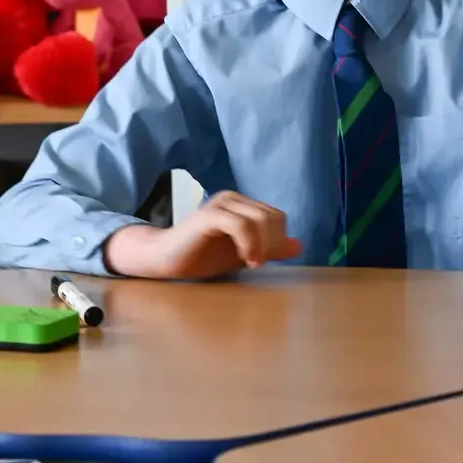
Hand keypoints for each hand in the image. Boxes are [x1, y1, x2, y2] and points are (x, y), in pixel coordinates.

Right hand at [103, 191, 300, 279]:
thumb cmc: (202, 257)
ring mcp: (221, 205)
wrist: (164, 260)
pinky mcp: (209, 216)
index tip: (264, 261)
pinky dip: (249, 243)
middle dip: (272, 243)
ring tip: (252, 263)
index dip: (277, 240)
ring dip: (262, 245)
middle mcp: (233, 199)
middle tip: (258, 264)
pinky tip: (246, 260)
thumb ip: (268, 249)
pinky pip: (240, 224)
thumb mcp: (242, 254)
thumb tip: (298, 246)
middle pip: (272, 217)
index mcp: (243, 205)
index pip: (277, 216)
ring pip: (259, 219)